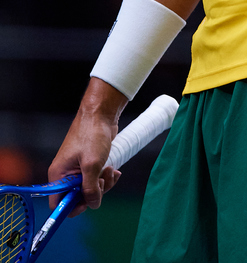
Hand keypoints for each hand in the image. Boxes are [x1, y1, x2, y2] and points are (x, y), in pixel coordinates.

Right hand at [48, 79, 126, 215]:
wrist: (101, 114)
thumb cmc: (92, 134)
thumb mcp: (92, 165)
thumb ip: (90, 188)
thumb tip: (92, 204)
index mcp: (59, 175)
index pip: (58, 202)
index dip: (71, 207)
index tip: (87, 204)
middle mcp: (66, 174)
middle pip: (77, 197)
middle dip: (94, 193)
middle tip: (102, 181)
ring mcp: (78, 169)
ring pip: (90, 189)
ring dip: (103, 184)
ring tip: (110, 170)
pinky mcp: (89, 164)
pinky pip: (97, 179)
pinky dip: (106, 177)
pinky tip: (113, 169)